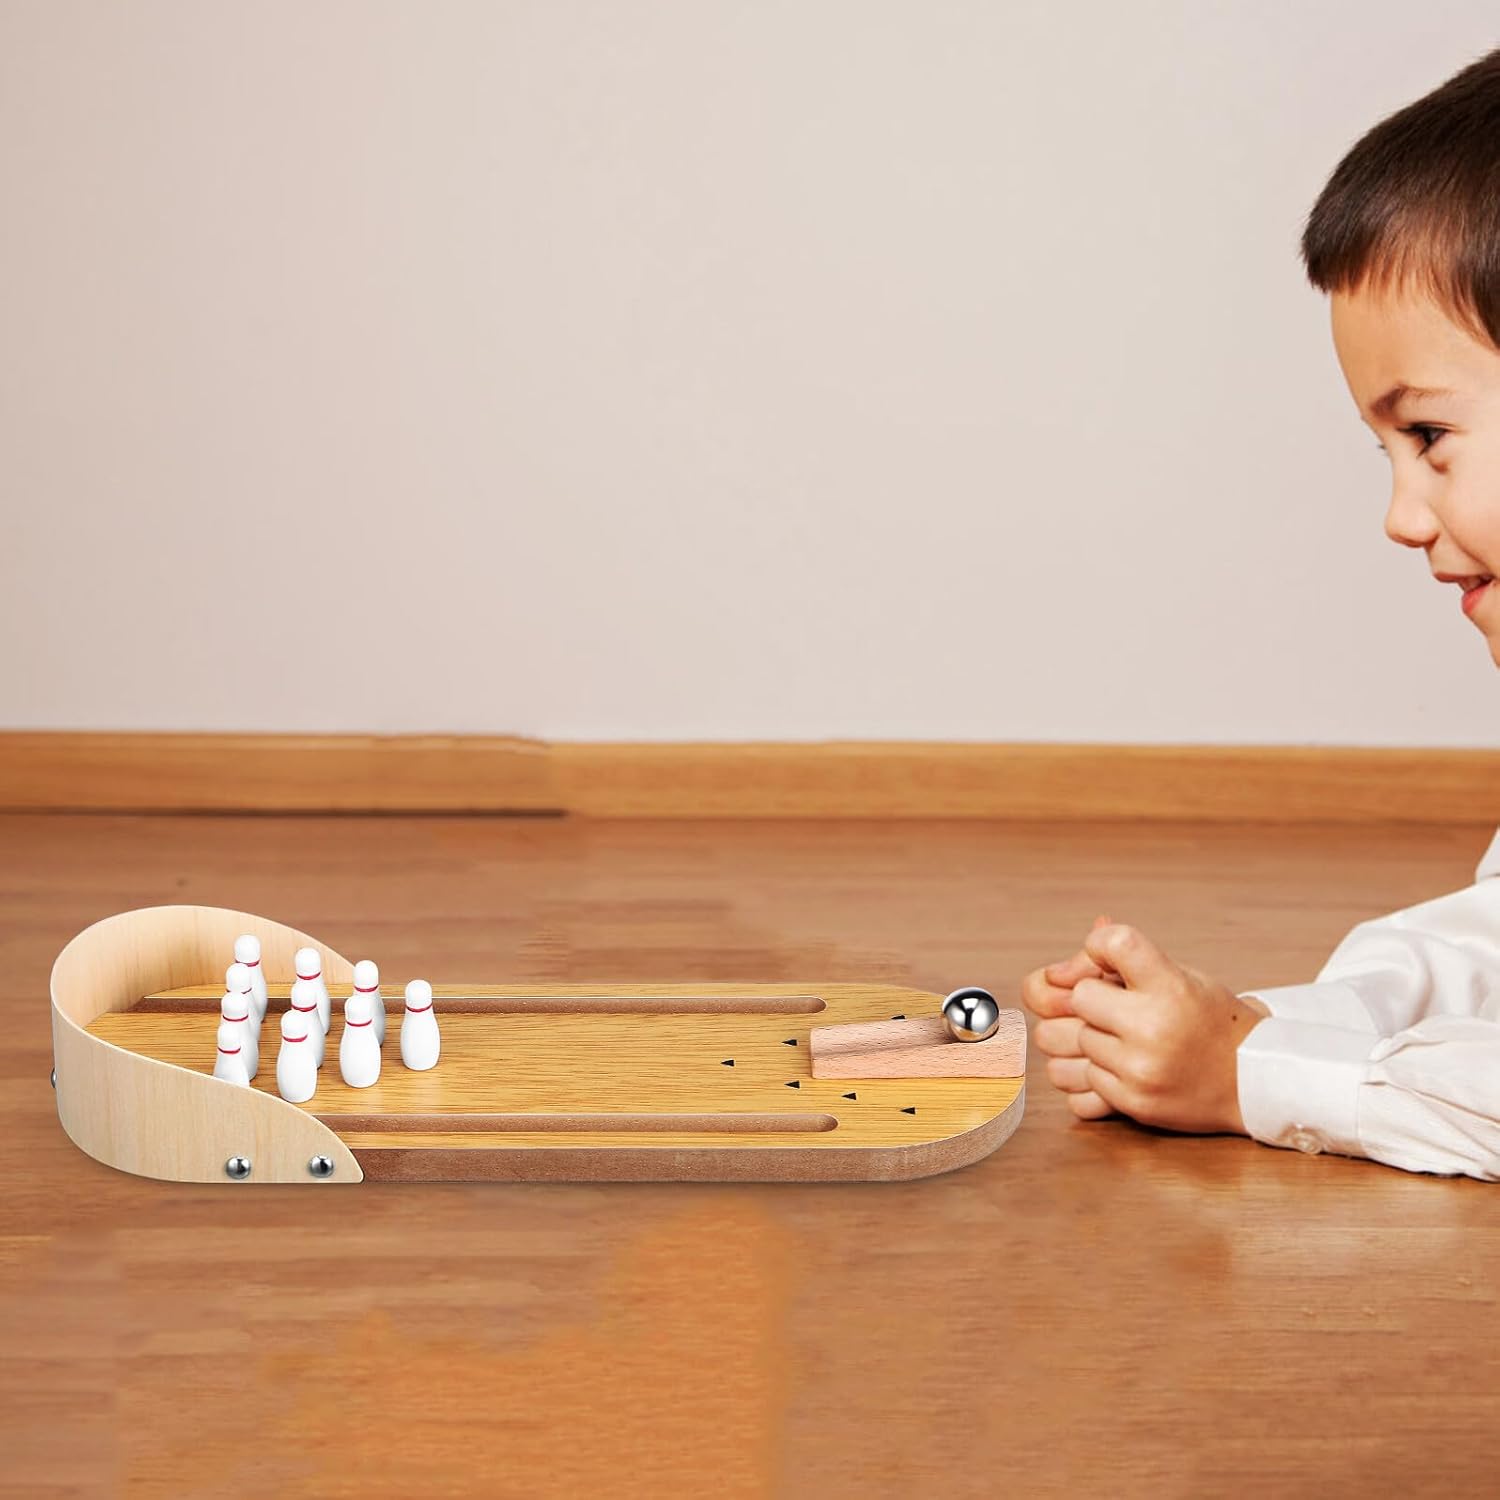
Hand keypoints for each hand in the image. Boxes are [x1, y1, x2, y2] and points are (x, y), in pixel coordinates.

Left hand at [1020, 916, 1269, 1135]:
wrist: (1254, 1083)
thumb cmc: (1211, 1022)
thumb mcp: (1182, 976)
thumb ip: (1124, 960)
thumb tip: (1055, 971)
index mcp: (1171, 987)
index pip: (1114, 943)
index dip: (1099, 946)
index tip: (1106, 959)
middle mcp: (1153, 1027)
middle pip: (1078, 997)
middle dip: (1091, 1000)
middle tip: (1114, 1008)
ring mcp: (1140, 1070)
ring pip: (1068, 1041)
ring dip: (1084, 1039)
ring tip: (1114, 1040)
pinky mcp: (1132, 1104)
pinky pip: (1073, 1083)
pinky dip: (1090, 1075)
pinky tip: (1116, 1069)